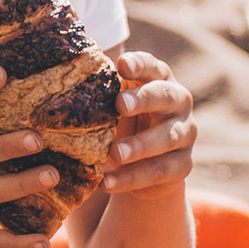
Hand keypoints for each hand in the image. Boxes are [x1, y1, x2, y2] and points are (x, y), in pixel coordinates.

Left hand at [100, 46, 195, 199]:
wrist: (140, 166)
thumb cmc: (119, 121)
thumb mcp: (110, 104)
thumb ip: (98, 89)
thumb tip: (63, 72)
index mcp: (159, 80)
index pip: (153, 67)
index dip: (140, 65)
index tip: (121, 65)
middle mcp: (178, 104)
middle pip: (167, 96)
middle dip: (144, 99)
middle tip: (120, 105)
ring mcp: (185, 134)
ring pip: (168, 137)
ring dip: (140, 145)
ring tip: (115, 153)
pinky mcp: (182, 165)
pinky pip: (159, 171)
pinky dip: (131, 178)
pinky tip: (107, 182)